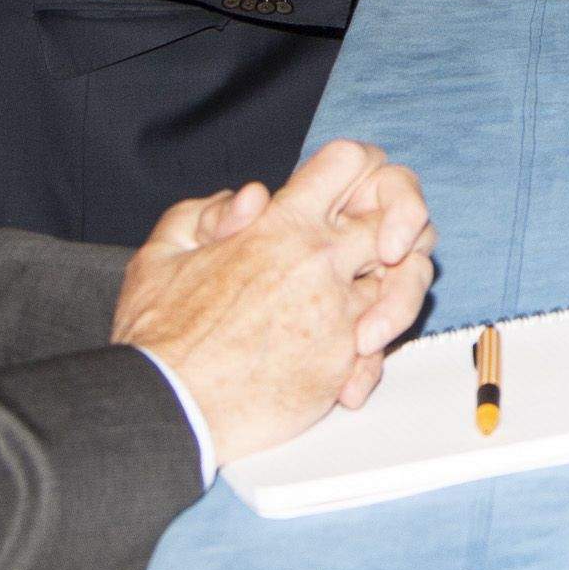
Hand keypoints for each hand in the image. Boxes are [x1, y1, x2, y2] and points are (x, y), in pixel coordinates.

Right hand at [112, 140, 439, 466]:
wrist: (165, 408)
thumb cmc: (160, 337)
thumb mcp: (162, 254)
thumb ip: (209, 213)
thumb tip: (255, 198)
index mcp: (281, 224)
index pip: (352, 161)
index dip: (363, 170)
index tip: (355, 196)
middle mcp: (320, 260)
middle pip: (402, 217)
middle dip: (404, 226)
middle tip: (387, 250)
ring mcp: (338, 310)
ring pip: (408, 281)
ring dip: (400, 293)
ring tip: (372, 313)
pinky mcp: (342, 360)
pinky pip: (384, 346)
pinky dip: (373, 356)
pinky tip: (348, 368)